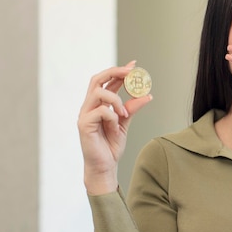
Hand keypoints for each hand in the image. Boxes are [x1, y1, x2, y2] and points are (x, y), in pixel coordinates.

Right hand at [77, 61, 152, 194]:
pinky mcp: (84, 124)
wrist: (105, 166)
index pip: (106, 81)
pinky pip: (100, 111)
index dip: (119, 71)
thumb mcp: (125, 123)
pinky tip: (115, 125)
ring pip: (99, 92)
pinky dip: (112, 115)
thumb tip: (147, 95)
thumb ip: (132, 109)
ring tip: (124, 113)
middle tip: (131, 73)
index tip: (134, 65)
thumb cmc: (111, 146)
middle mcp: (89, 106)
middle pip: (97, 79)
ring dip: (116, 99)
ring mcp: (84, 114)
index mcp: (98, 103)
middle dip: (115, 72)